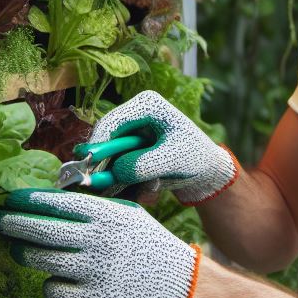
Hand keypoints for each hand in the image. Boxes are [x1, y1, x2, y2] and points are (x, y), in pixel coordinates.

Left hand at [0, 189, 201, 297]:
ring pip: (38, 260)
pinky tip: (58, 279)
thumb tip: (46, 203)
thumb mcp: (128, 215)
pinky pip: (52, 290)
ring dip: (23, 254)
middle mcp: (98, 240)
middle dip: (10, 223)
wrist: (180, 286)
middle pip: (39, 229)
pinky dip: (50, 284)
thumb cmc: (149, 246)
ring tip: (18, 250)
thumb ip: (93, 209)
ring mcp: (94, 272)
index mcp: (107, 215)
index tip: (7, 198)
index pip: (55, 203)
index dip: (26, 199)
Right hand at [79, 90, 238, 204]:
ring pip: (108, 156)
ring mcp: (131, 133)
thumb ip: (143, 165)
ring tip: (142, 191)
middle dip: (106, 165)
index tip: (90, 169)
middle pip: (105, 139)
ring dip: (117, 176)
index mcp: (146, 105)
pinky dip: (124, 180)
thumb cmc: (196, 158)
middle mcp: (134, 115)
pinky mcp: (130, 149)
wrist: (207, 172)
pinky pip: (116, 166)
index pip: (111, 122)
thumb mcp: (172, 160)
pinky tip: (146, 191)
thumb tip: (116, 172)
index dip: (98, 145)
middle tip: (103, 187)